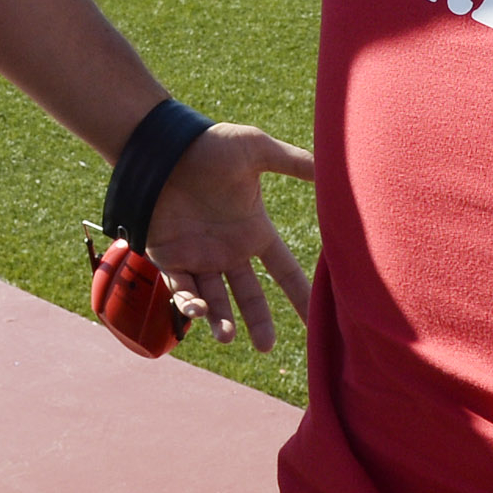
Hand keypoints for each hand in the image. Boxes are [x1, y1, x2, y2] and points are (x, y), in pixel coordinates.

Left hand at [142, 123, 314, 350]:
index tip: (316, 320)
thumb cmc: (209, 145)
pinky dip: (189, 302)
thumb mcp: (257, 150)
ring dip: (220, 321)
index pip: (283, 269)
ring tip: (226, 336)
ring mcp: (198, 256)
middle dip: (259, 323)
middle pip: (249, 295)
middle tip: (266, 347)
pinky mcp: (168, 257)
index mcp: (253, 230)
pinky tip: (197, 309)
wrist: (161, 146)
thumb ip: (293, 161)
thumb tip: (331, 168)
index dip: (299, 294)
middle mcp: (228, 249)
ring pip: (214, 300)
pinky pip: (180, 288)